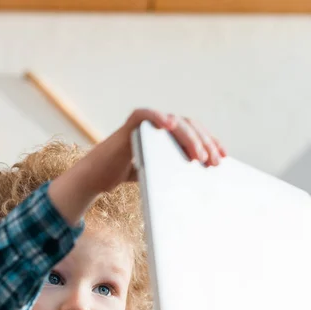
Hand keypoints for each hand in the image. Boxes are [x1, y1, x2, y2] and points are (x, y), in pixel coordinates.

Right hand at [49, 109, 225, 225]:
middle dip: (205, 144)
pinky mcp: (130, 124)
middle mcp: (159, 126)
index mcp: (168, 136)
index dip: (210, 143)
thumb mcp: (158, 173)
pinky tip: (170, 124)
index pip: (195, 134)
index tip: (223, 157)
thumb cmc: (126, 175)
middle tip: (214, 162)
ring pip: (174, 122)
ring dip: (190, 138)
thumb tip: (201, 183)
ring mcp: (146, 123)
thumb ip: (175, 170)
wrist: (98, 177)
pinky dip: (157, 116)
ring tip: (199, 155)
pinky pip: (145, 114)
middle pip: (189, 127)